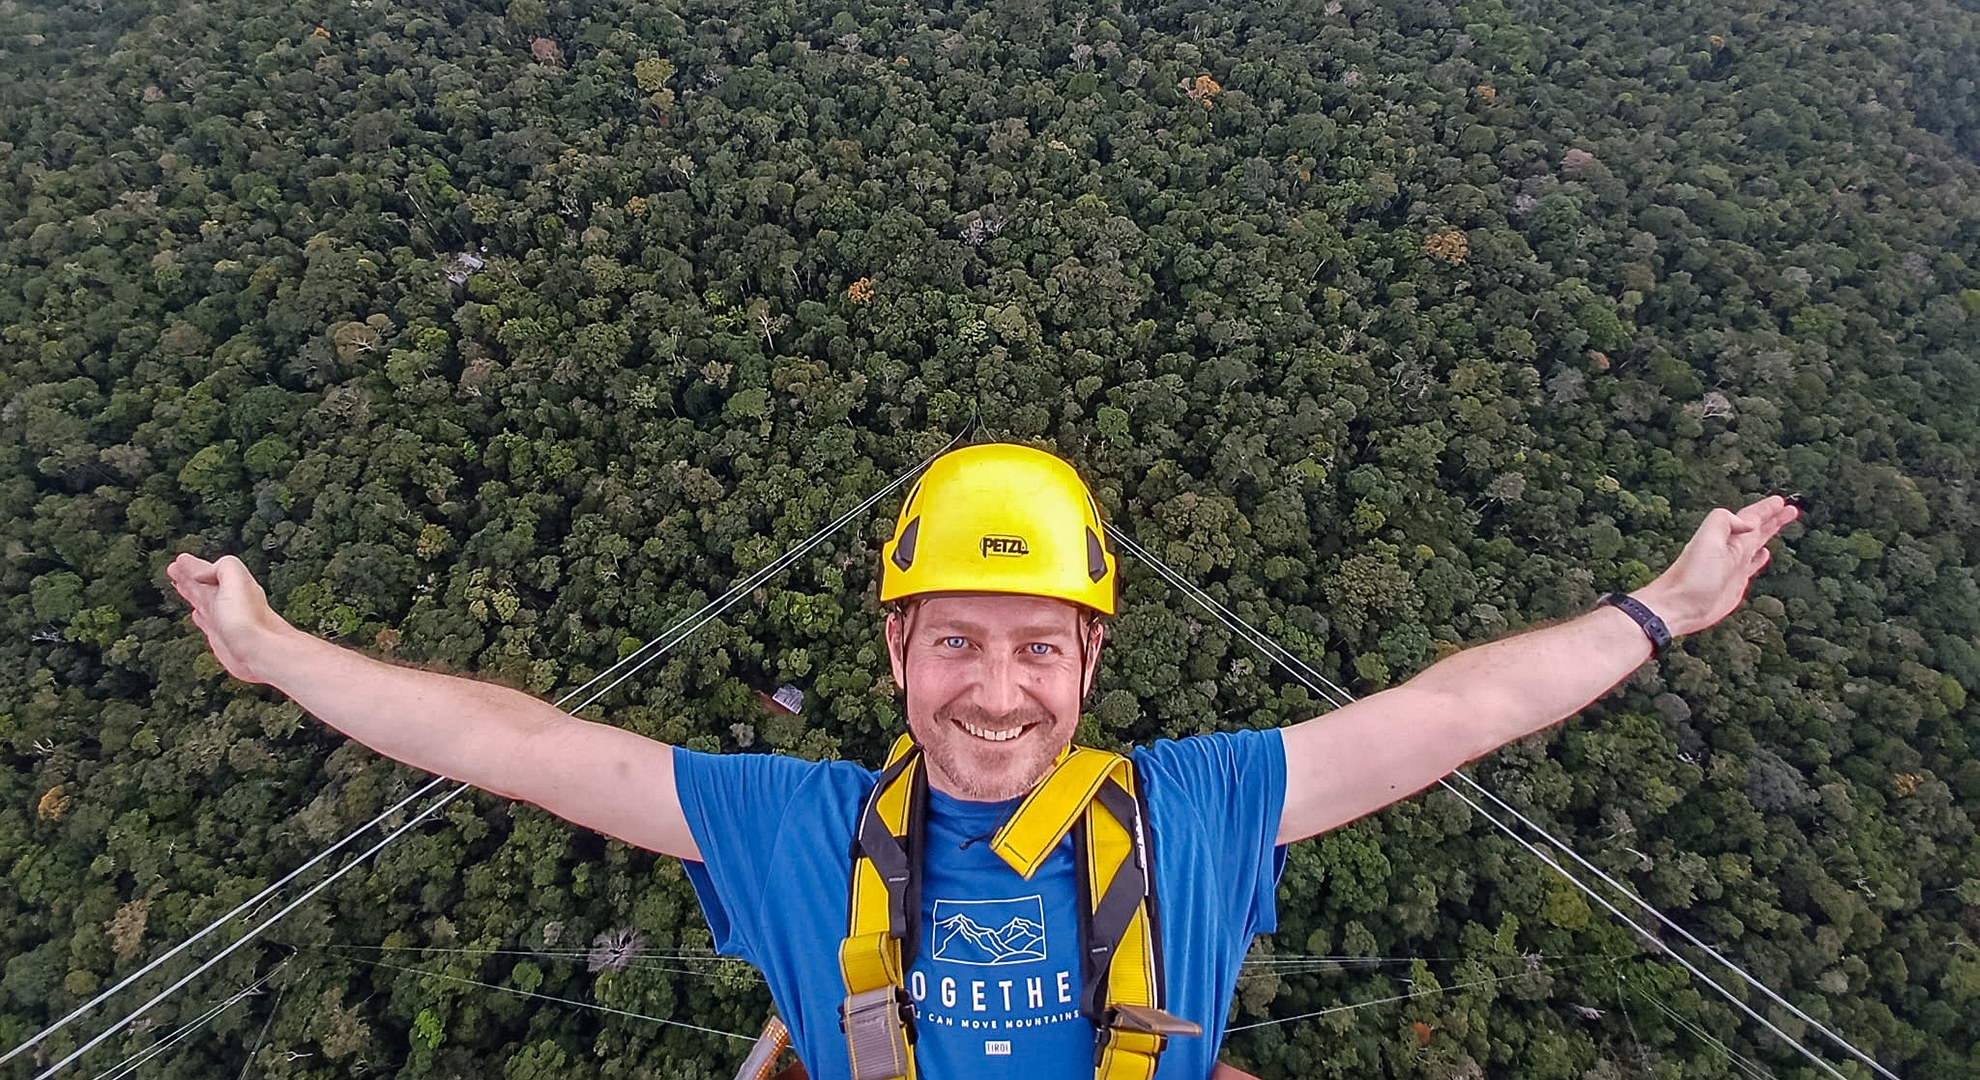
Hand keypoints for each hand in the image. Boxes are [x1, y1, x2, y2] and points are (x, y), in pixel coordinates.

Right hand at [165, 553, 294, 683]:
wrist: (261, 653)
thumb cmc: (251, 619)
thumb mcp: (236, 578)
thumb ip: (223, 567)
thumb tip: (202, 573)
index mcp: (233, 586)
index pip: (208, 571)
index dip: (193, 566)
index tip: (180, 560)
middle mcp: (230, 602)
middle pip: (204, 586)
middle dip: (189, 577)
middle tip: (176, 568)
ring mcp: (225, 621)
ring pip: (203, 602)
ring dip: (192, 593)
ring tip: (180, 585)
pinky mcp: (222, 639)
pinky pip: (206, 622)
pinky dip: (200, 616)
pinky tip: (197, 615)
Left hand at [1633, 495, 1800, 636]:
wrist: (1678, 607)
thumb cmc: (1691, 576)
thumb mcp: (1705, 540)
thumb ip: (1724, 522)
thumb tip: (1749, 523)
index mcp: (1726, 537)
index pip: (1750, 517)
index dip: (1766, 509)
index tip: (1781, 501)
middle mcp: (1731, 549)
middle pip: (1757, 528)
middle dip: (1773, 518)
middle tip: (1790, 509)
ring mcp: (1733, 566)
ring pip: (1757, 544)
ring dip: (1768, 533)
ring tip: (1780, 523)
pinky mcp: (1735, 583)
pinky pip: (1752, 566)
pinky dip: (1760, 558)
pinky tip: (1764, 554)